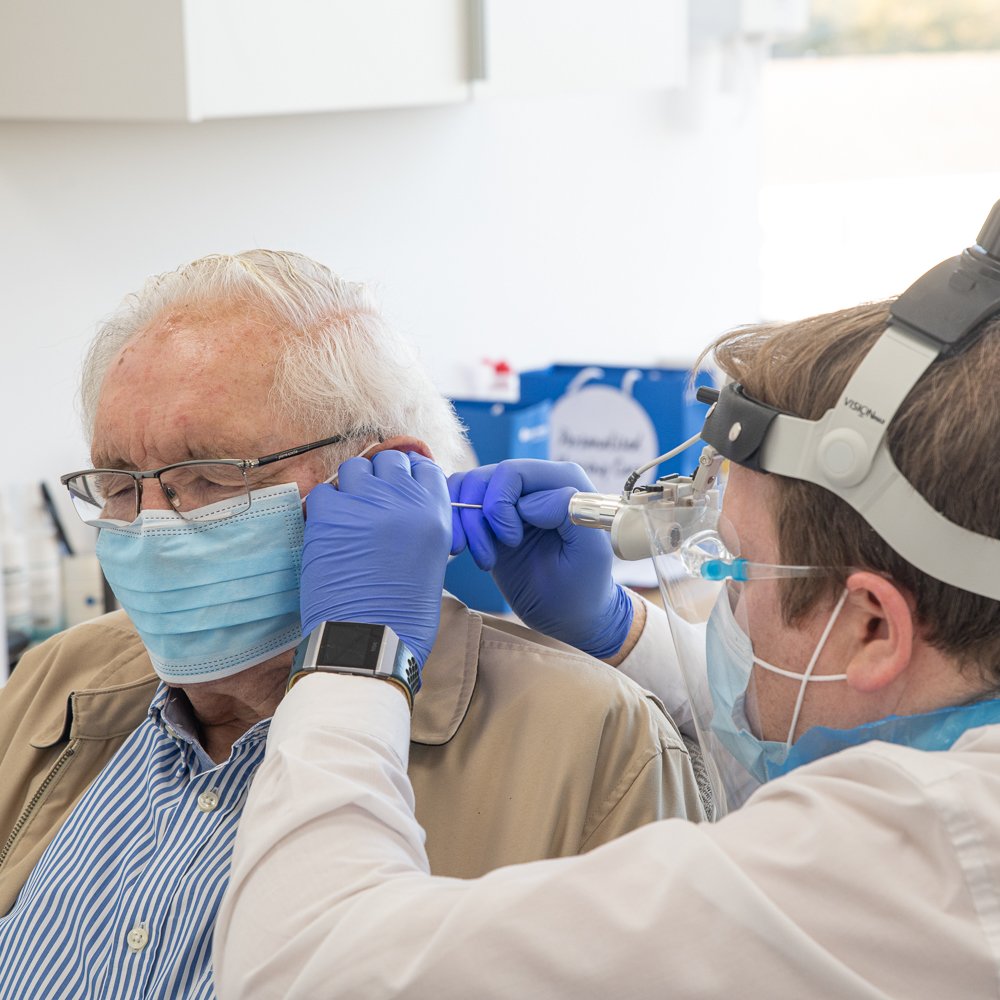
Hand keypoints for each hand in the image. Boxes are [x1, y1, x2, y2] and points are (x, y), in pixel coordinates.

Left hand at [301, 451, 451, 668]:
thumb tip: (401, 503)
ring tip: (350, 517)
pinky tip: (330, 532)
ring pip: (354, 468)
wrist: (369, 642)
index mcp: (435, 513)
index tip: (398, 489)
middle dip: (380, 476)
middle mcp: (403, 500)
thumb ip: (421, 523)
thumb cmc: (403, 614)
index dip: (408, 475)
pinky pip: (324, 492)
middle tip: (372, 502)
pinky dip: (325, 507)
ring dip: (352, 487)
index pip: (423, 466)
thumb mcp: (431, 560)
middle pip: (389, 460)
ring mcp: (365, 504)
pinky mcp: (329, 516)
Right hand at [449, 459, 632, 659]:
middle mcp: (535, 483)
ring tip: (480, 558)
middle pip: (484, 478)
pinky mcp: (490, 516)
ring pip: (467, 487)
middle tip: (488, 558)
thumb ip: (569, 515)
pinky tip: (465, 551)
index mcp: (563, 482)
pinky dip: (454, 525)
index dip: (500, 504)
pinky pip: (459, 502)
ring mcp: (511, 498)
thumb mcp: (589, 554)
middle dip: (476, 516)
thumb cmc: (583, 587)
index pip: (513, 472)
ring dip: (463, 523)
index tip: (512, 542)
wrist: (568, 615)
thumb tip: (528, 502)